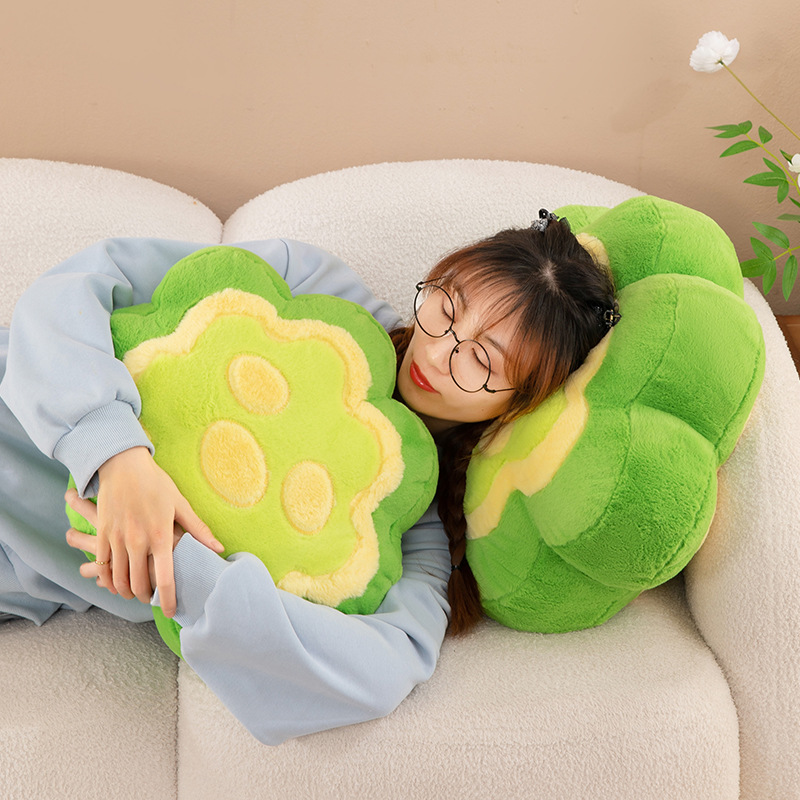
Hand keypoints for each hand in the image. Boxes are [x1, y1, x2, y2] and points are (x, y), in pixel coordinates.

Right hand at [67, 447, 222, 616]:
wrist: (123, 465)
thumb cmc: (156, 484)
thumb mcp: (180, 504)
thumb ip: (198, 530)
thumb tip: (217, 548)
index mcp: (161, 535)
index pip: (166, 578)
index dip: (168, 600)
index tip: (170, 611)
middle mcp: (138, 541)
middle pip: (140, 584)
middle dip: (147, 597)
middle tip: (153, 599)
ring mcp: (117, 539)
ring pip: (119, 580)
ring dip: (127, 592)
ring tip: (137, 593)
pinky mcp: (102, 535)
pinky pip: (103, 567)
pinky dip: (109, 580)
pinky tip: (116, 583)